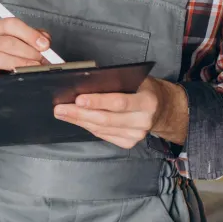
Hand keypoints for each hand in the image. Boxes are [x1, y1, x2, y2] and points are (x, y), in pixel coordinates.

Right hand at [0, 18, 51, 78]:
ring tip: (32, 67)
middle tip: (40, 58)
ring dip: (19, 62)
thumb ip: (35, 38)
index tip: (44, 44)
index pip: (11, 24)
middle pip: (6, 41)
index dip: (29, 34)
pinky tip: (18, 73)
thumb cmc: (10, 54)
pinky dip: (8, 71)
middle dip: (27, 50)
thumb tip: (44, 40)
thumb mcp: (24, 42)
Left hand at [53, 77, 188, 148]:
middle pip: (105, 119)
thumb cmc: (143, 89)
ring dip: (79, 121)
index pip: (118, 102)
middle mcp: (143, 120)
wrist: (162, 108)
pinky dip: (88, 127)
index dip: (97, 102)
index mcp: (147, 101)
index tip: (78, 99)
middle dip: (79, 114)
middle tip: (60, 108)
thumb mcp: (135, 79)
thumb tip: (83, 81)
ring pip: (101, 129)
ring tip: (62, 113)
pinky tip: (77, 120)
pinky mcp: (129, 143)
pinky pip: (103, 135)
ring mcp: (136, 135)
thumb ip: (114, 81)